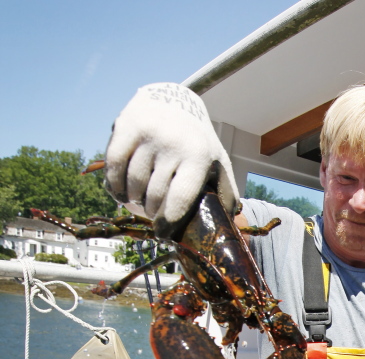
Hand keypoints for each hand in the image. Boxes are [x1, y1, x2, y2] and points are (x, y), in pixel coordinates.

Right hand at [104, 83, 239, 236]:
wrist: (174, 99)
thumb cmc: (197, 141)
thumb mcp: (218, 162)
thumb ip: (226, 192)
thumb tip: (230, 224)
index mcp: (198, 156)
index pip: (179, 199)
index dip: (168, 222)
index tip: (162, 233)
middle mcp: (173, 143)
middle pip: (154, 195)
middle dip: (151, 211)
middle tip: (152, 214)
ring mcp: (148, 134)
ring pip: (133, 183)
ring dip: (133, 200)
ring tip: (138, 201)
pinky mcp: (126, 126)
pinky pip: (114, 166)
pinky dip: (114, 184)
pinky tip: (119, 192)